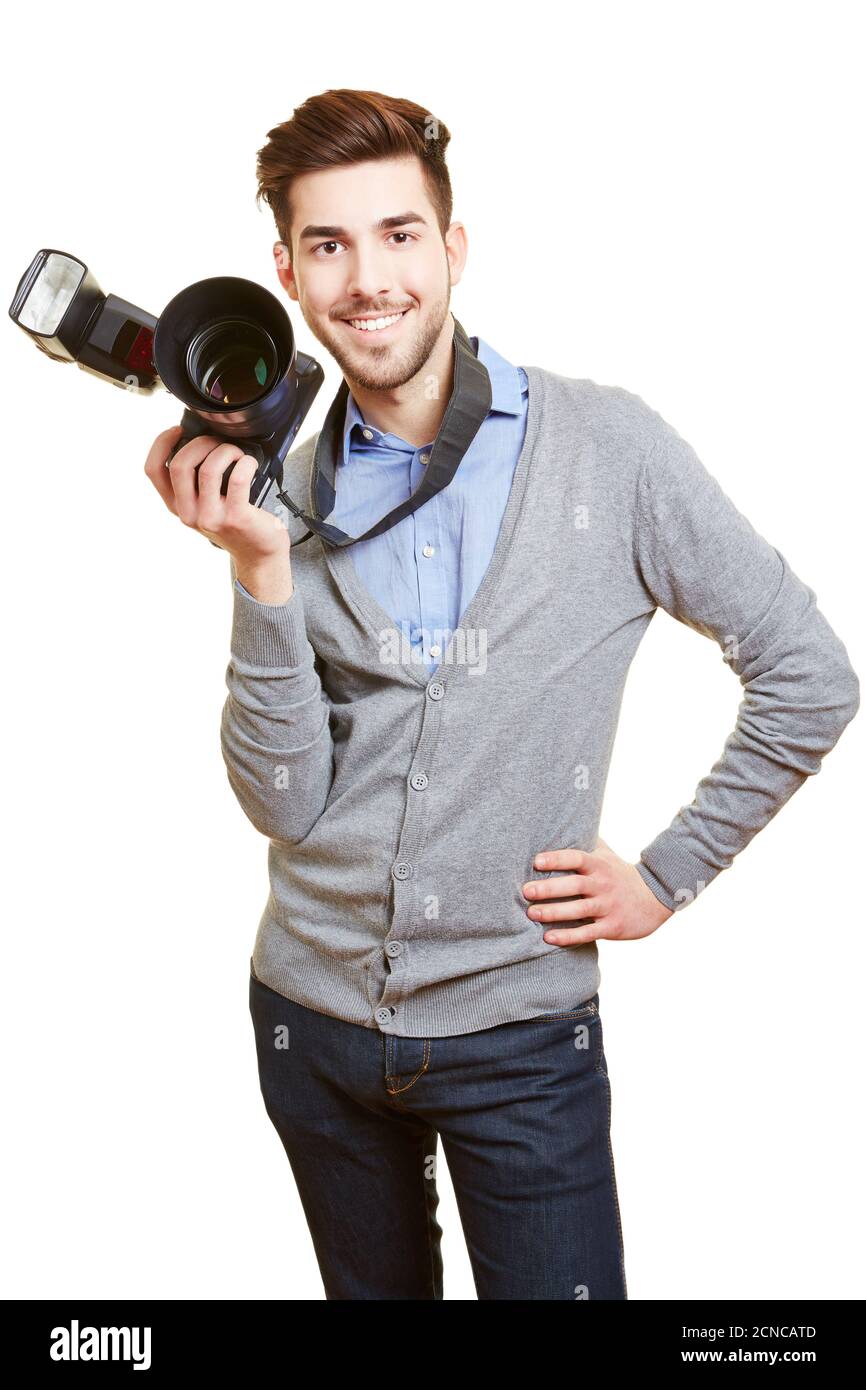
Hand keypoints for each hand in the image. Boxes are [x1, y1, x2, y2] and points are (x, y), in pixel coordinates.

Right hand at [143, 425, 290, 572]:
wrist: (259, 555)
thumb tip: (198, 439)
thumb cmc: (234, 522)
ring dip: (225, 450)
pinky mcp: (236, 517)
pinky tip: (250, 463)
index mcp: (177, 506)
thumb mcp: (205, 504)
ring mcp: (211, 517)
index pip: (153, 470)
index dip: (161, 444)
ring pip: (209, 469)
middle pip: (179, 465)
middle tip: (217, 441)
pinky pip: (238, 478)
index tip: (178, 430)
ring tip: (237, 453)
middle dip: (200, 442)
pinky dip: (246, 463)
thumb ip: (195, 481)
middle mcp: (189, 514)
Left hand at [521, 836, 673, 944]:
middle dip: (548, 888)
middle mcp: (603, 884)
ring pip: (579, 910)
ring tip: (531, 913)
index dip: (557, 858)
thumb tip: (560, 822)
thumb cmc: (620, 874)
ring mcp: (608, 906)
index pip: (577, 858)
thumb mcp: (606, 855)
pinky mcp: (612, 927)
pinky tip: (549, 938)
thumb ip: (585, 841)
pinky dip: (568, 936)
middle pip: (574, 884)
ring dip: (554, 912)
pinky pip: (588, 932)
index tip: (536, 861)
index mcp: (599, 865)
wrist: (655, 897)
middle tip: (526, 891)